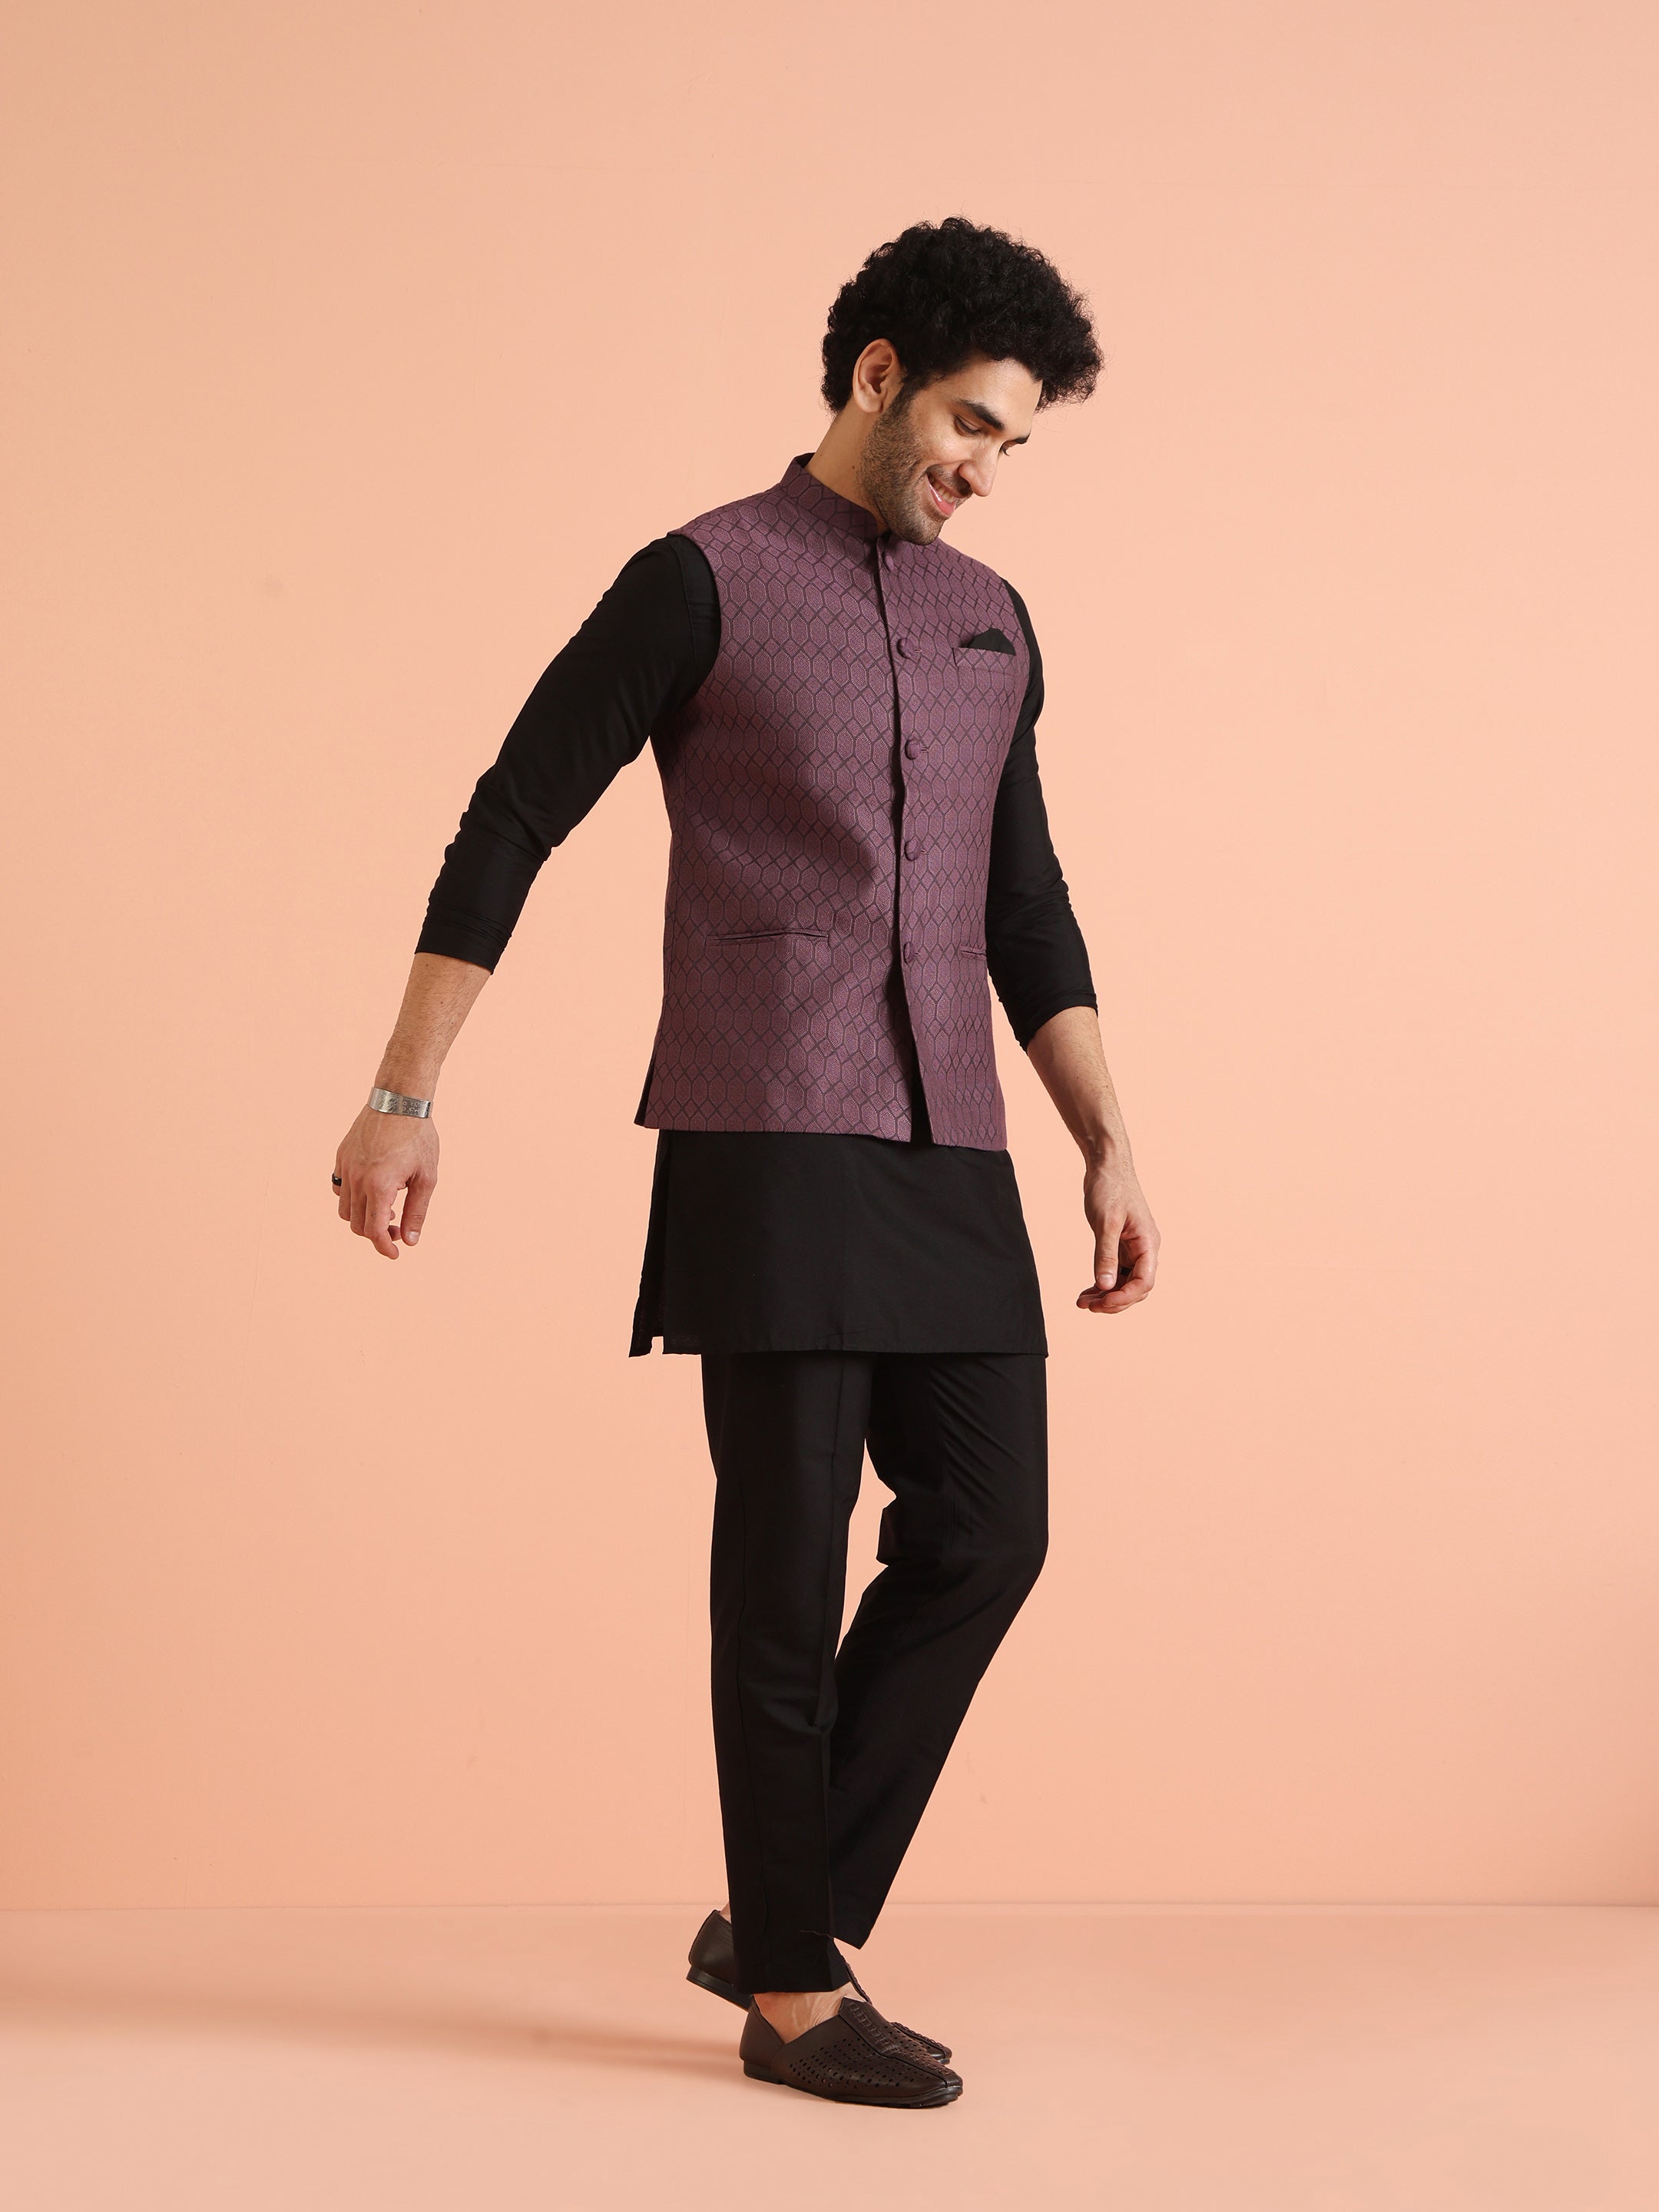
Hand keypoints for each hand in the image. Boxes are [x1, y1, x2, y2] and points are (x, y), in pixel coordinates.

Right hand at [333, 1102, 438, 1259]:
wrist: (400, 1101)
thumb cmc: (418, 1137)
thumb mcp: (426, 1177)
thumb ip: (416, 1211)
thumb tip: (410, 1240)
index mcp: (379, 1185)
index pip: (373, 1230)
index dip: (384, 1247)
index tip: (395, 1253)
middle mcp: (357, 1179)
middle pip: (357, 1224)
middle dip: (376, 1234)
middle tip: (397, 1228)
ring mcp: (345, 1167)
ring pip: (344, 1209)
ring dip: (363, 1218)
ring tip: (386, 1210)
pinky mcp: (341, 1157)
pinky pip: (338, 1188)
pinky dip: (351, 1199)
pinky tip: (371, 1192)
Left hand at [1077, 1154, 1158, 1314]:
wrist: (1107, 1166)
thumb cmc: (1110, 1188)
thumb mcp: (1106, 1222)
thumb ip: (1106, 1255)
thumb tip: (1105, 1286)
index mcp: (1148, 1243)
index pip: (1144, 1282)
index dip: (1124, 1297)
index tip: (1102, 1302)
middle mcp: (1144, 1249)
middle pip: (1135, 1288)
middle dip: (1113, 1301)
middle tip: (1088, 1306)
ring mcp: (1133, 1248)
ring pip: (1124, 1283)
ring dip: (1106, 1295)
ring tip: (1082, 1303)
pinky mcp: (1121, 1245)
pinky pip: (1116, 1272)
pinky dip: (1103, 1283)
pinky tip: (1087, 1291)